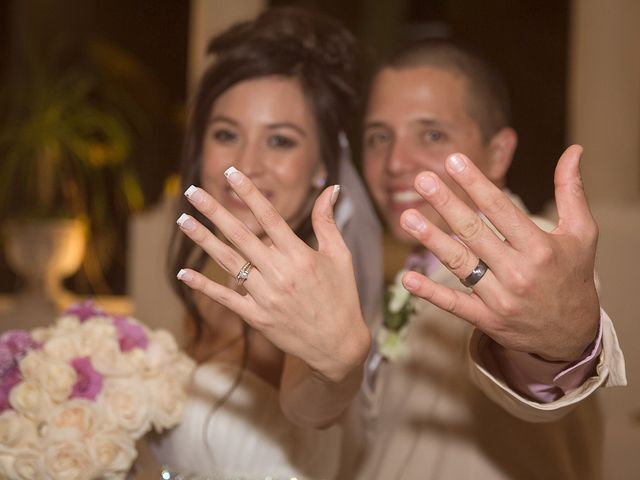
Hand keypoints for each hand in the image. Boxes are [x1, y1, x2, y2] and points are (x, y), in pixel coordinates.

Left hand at [175, 168, 369, 382]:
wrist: (338, 345)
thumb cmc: (342, 296)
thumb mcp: (340, 256)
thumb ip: (327, 221)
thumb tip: (330, 188)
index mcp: (300, 255)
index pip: (269, 217)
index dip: (249, 193)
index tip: (232, 173)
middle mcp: (280, 273)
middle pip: (241, 236)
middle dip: (215, 211)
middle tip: (193, 192)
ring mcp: (266, 297)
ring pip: (228, 263)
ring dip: (204, 240)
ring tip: (184, 220)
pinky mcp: (257, 318)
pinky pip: (226, 298)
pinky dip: (204, 286)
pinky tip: (184, 273)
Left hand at [399, 145, 599, 361]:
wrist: (571, 334)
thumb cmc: (573, 276)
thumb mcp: (582, 233)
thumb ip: (571, 191)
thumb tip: (573, 150)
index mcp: (540, 248)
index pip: (500, 209)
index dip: (475, 184)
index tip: (453, 161)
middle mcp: (519, 272)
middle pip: (474, 232)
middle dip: (446, 204)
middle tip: (422, 180)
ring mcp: (500, 298)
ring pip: (460, 264)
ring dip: (432, 240)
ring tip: (407, 217)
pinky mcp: (487, 320)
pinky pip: (454, 304)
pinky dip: (430, 292)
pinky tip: (408, 277)